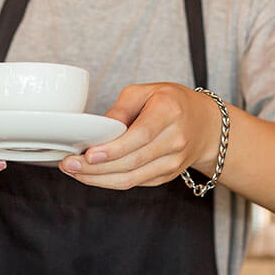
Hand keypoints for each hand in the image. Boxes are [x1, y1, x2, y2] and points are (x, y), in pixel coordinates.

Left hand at [59, 83, 220, 189]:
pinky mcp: (166, 176)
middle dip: (96, 168)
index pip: (141, 136)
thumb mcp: (146, 91)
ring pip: (132, 178)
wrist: (205, 125)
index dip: (115, 149)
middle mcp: (175, 141)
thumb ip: (121, 108)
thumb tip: (98, 128)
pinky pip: (134, 183)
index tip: (90, 155)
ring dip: (98, 179)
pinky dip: (109, 182)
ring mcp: (173, 163)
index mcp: (170, 112)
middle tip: (68, 164)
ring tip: (73, 172)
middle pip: (132, 162)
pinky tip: (90, 175)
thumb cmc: (172, 103)